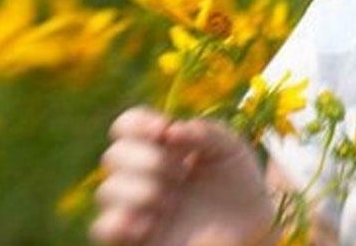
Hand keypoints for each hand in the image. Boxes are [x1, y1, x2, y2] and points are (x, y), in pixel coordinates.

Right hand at [90, 107, 277, 245]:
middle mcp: (142, 174)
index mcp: (162, 147)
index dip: (138, 123)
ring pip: (107, 190)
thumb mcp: (232, 149)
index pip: (127, 125)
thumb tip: (171, 131)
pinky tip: (152, 222)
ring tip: (173, 201)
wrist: (252, 228)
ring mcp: (136, 207)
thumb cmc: (239, 184)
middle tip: (181, 173)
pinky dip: (122, 220)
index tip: (164, 130)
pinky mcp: (135, 238)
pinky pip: (103, 227)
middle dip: (148, 159)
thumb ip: (207, 132)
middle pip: (113, 155)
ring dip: (142, 190)